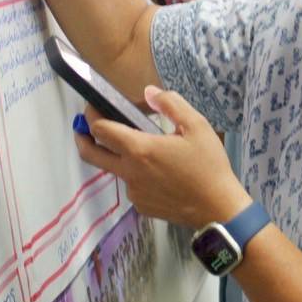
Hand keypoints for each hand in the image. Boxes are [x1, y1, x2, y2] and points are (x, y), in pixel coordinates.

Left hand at [73, 86, 248, 226]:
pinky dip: (137, 175)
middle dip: (82, 138)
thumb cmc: (209, 166)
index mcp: (140, 149)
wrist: (219, 208)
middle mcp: (130, 172)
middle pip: (90, 154)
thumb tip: (149, 93)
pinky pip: (132, 186)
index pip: (101, 130)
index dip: (92, 116)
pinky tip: (159, 172)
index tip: (94, 107)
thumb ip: (171, 104)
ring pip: (115, 170)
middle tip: (83, 129)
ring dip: (119, 157)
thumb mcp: (197, 126)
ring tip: (142, 149)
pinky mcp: (141, 206)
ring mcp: (133, 192)